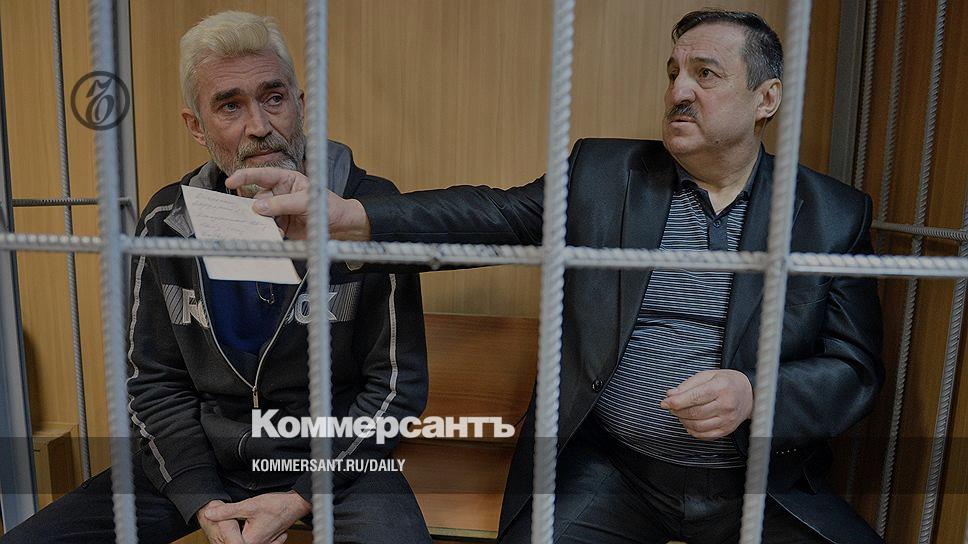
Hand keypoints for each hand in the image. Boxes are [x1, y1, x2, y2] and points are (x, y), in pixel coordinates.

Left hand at [203, 491, 310, 543]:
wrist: (296, 504)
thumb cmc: (277, 505)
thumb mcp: (249, 505)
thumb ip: (228, 511)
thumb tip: (210, 514)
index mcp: (249, 541)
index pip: (228, 539)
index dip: (223, 528)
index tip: (225, 517)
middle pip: (236, 539)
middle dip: (232, 529)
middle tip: (242, 517)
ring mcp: (263, 543)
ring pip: (245, 539)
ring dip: (241, 531)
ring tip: (248, 519)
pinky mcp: (268, 540)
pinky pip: (255, 539)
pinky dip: (250, 532)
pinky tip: (251, 524)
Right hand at [225, 167, 370, 240]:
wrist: (340, 227)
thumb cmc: (328, 207)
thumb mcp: (307, 202)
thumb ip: (283, 203)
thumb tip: (258, 207)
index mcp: (287, 180)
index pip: (262, 175)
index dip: (245, 176)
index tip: (230, 181)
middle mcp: (280, 193)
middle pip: (257, 198)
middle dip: (256, 208)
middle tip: (256, 216)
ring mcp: (279, 209)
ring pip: (261, 215)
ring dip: (264, 222)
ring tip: (276, 227)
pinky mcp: (281, 225)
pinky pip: (268, 227)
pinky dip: (270, 231)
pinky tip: (280, 234)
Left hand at [659, 369, 752, 440]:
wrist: (748, 394)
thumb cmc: (726, 382)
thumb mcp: (708, 375)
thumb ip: (688, 384)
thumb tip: (670, 394)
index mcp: (721, 387)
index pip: (694, 397)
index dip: (676, 402)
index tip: (664, 403)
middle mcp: (726, 405)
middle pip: (694, 413)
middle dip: (677, 411)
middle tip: (671, 406)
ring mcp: (727, 419)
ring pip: (697, 425)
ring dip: (683, 420)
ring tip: (680, 413)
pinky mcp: (727, 430)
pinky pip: (704, 435)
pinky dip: (692, 430)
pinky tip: (689, 423)